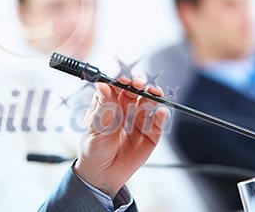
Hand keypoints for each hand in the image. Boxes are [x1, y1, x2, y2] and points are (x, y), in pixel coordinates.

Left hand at [74, 76, 169, 197]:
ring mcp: (138, 120)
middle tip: (139, 84)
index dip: (121, 80)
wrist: (102, 174)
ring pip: (148, 103)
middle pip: (135, 91)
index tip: (124, 80)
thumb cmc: (93, 148)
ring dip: (152, 95)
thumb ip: (102, 107)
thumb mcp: (95, 127)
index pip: (117, 86)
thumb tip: (102, 84)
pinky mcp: (150, 135)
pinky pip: (158, 123)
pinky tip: (160, 111)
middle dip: (138, 85)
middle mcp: (125, 108)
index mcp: (108, 103)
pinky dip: (161, 116)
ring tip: (154, 93)